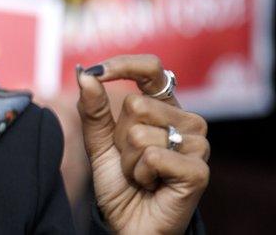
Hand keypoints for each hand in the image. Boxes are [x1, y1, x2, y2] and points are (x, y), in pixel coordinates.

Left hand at [77, 55, 208, 234]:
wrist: (128, 223)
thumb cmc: (120, 182)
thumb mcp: (98, 141)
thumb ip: (93, 108)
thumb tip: (84, 73)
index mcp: (165, 107)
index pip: (151, 68)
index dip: (123, 65)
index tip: (96, 72)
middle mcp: (187, 121)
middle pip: (136, 104)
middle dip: (119, 137)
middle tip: (131, 160)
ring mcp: (198, 145)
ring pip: (140, 133)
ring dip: (128, 159)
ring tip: (141, 174)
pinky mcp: (199, 170)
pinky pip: (153, 155)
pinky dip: (141, 173)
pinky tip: (152, 185)